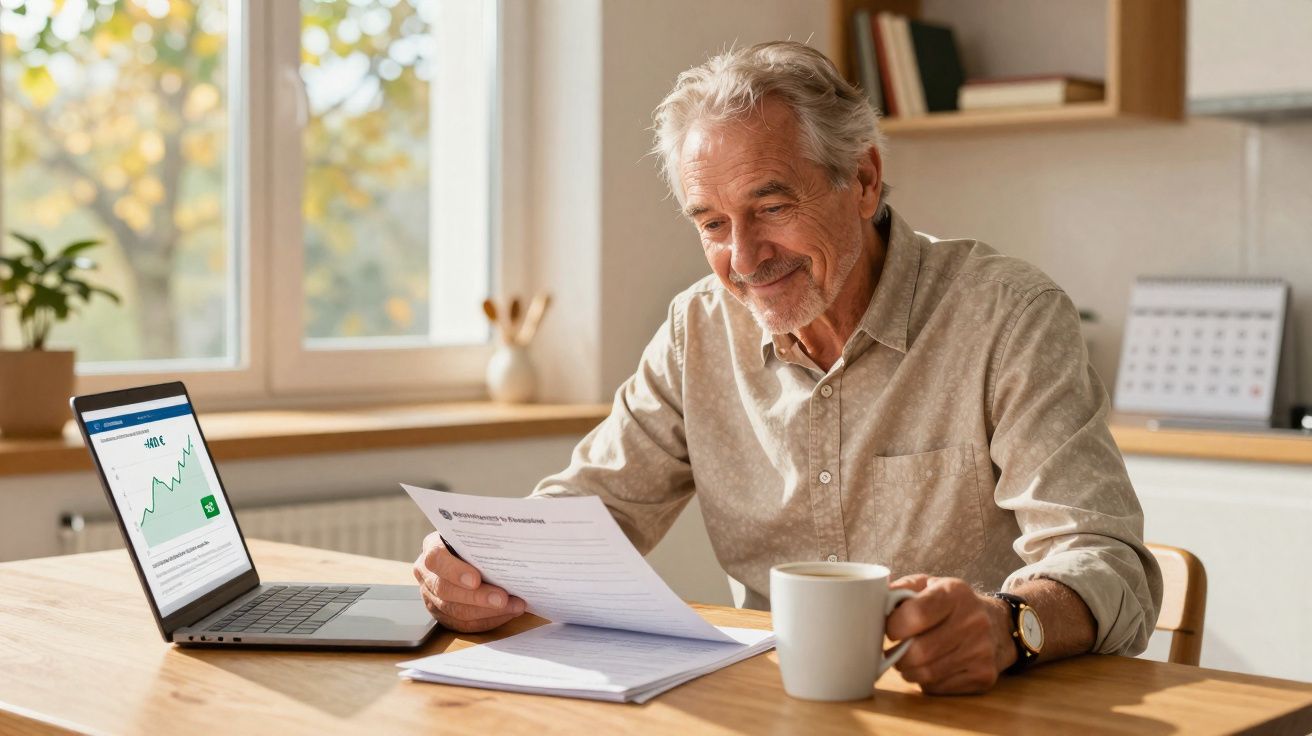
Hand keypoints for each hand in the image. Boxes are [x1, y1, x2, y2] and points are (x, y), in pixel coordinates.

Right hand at [412, 531, 526, 631]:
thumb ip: (484, 539)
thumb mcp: (475, 534)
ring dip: (488, 612)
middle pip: (446, 590)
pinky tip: (507, 613)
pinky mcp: (442, 615)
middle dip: (478, 597)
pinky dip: (488, 620)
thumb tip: (513, 545)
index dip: (455, 571)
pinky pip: (463, 625)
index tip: (476, 579)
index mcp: (433, 548)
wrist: (466, 554)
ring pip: (455, 611)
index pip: (436, 559)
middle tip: (503, 599)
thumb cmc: (474, 542)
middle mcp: (427, 574)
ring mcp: (432, 597)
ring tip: (514, 606)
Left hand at [885, 574, 1016, 694]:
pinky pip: (939, 687)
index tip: (890, 629)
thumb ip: (900, 590)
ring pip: (927, 673)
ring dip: (908, 670)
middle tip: (896, 650)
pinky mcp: (984, 675)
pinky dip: (926, 682)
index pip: (915, 614)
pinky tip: (929, 668)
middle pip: (919, 651)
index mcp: (955, 593)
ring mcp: (981, 650)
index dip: (894, 626)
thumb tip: (871, 601)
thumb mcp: (928, 585)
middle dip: (898, 655)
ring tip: (909, 660)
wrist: (996, 624)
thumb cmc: (950, 604)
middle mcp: (973, 621)